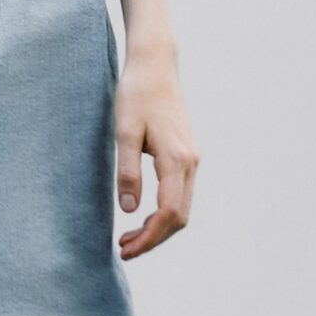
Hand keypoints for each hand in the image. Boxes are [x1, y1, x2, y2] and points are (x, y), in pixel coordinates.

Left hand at [114, 37, 198, 257]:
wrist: (155, 65)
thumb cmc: (136, 94)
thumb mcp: (124, 132)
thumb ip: (127, 171)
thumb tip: (129, 209)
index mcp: (176, 160)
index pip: (168, 213)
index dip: (148, 237)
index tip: (125, 248)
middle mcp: (191, 163)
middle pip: (179, 217)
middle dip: (153, 239)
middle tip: (123, 249)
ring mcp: (192, 160)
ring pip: (181, 208)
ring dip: (157, 228)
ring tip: (127, 237)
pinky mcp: (186, 156)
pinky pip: (179, 195)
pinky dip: (163, 213)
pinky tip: (141, 216)